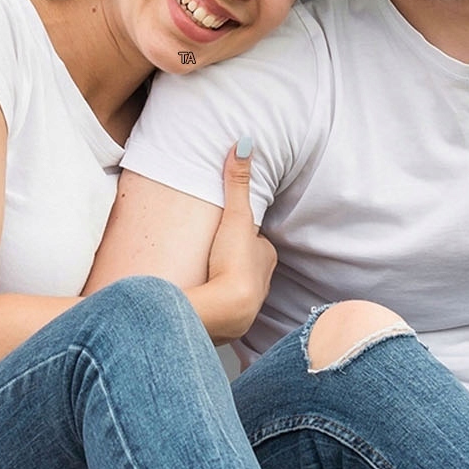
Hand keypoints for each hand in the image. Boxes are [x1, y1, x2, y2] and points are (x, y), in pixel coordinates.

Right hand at [190, 145, 274, 341]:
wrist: (225, 311)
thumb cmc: (233, 263)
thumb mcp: (236, 217)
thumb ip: (237, 183)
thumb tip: (244, 145)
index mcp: (266, 257)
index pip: (255, 240)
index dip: (242, 235)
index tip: (226, 232)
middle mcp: (262, 282)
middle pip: (247, 264)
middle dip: (234, 260)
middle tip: (213, 253)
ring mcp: (248, 304)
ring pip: (237, 288)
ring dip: (223, 283)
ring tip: (205, 276)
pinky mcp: (230, 323)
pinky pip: (224, 309)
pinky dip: (216, 304)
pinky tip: (203, 301)